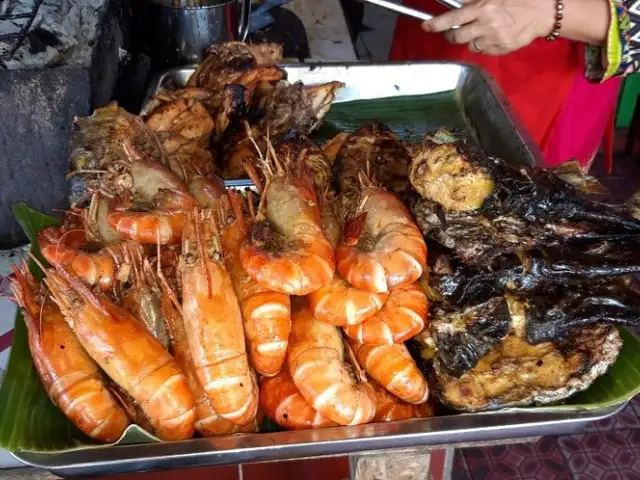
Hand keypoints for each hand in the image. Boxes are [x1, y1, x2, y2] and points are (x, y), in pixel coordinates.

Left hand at [421, 0, 555, 54]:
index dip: (436, 23)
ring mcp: (492, 38)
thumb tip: (457, 4)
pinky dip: (483, 45)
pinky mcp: (500, 49)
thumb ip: (473, 0)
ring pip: (469, 45)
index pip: (452, 16)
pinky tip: (493, 36)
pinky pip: (482, 51)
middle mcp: (485, 23)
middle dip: (451, 34)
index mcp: (482, 6)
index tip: (426, 26)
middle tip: (453, 31)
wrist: (543, 12)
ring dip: (470, 39)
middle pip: (456, 36)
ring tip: (481, 30)